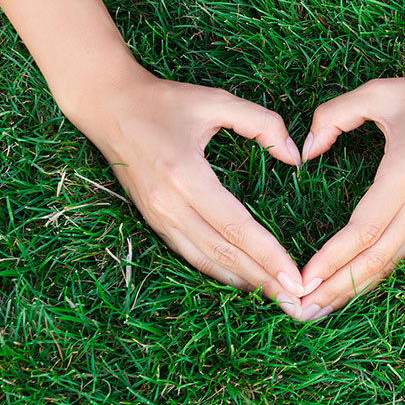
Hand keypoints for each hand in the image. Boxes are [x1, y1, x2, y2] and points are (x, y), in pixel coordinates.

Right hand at [69, 73, 305, 316]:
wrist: (108, 106)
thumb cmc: (165, 102)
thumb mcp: (216, 101)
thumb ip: (262, 123)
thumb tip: (296, 155)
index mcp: (184, 175)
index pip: (235, 227)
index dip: (268, 256)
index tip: (296, 279)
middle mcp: (169, 205)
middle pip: (223, 253)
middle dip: (263, 280)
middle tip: (297, 303)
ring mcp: (158, 217)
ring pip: (206, 261)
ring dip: (243, 283)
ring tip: (276, 299)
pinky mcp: (154, 221)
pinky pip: (190, 255)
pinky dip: (219, 272)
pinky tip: (243, 281)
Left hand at [296, 65, 404, 320]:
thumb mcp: (378, 92)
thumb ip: (333, 116)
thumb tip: (305, 152)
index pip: (365, 228)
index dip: (333, 258)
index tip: (303, 278)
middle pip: (376, 258)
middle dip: (337, 288)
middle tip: (302, 310)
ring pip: (389, 262)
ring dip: (353, 289)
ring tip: (319, 309)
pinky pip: (399, 253)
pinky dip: (372, 275)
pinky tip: (349, 288)